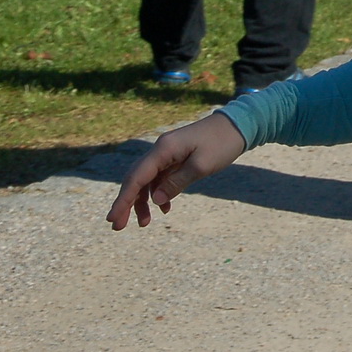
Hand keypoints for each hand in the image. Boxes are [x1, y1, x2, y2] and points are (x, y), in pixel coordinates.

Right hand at [106, 112, 245, 230]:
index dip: (122, 200)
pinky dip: (158, 192)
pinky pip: (160, 177)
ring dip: (143, 201)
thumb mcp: (201, 166)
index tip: (113, 220)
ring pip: (147, 179)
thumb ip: (176, 183)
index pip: (136, 178)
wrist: (238, 125)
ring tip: (145, 223)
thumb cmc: (222, 143)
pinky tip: (164, 208)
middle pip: (136, 179)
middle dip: (126, 203)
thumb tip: (155, 200)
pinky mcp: (176, 156)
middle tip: (119, 227)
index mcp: (163, 150)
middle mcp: (160, 150)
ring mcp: (167, 152)